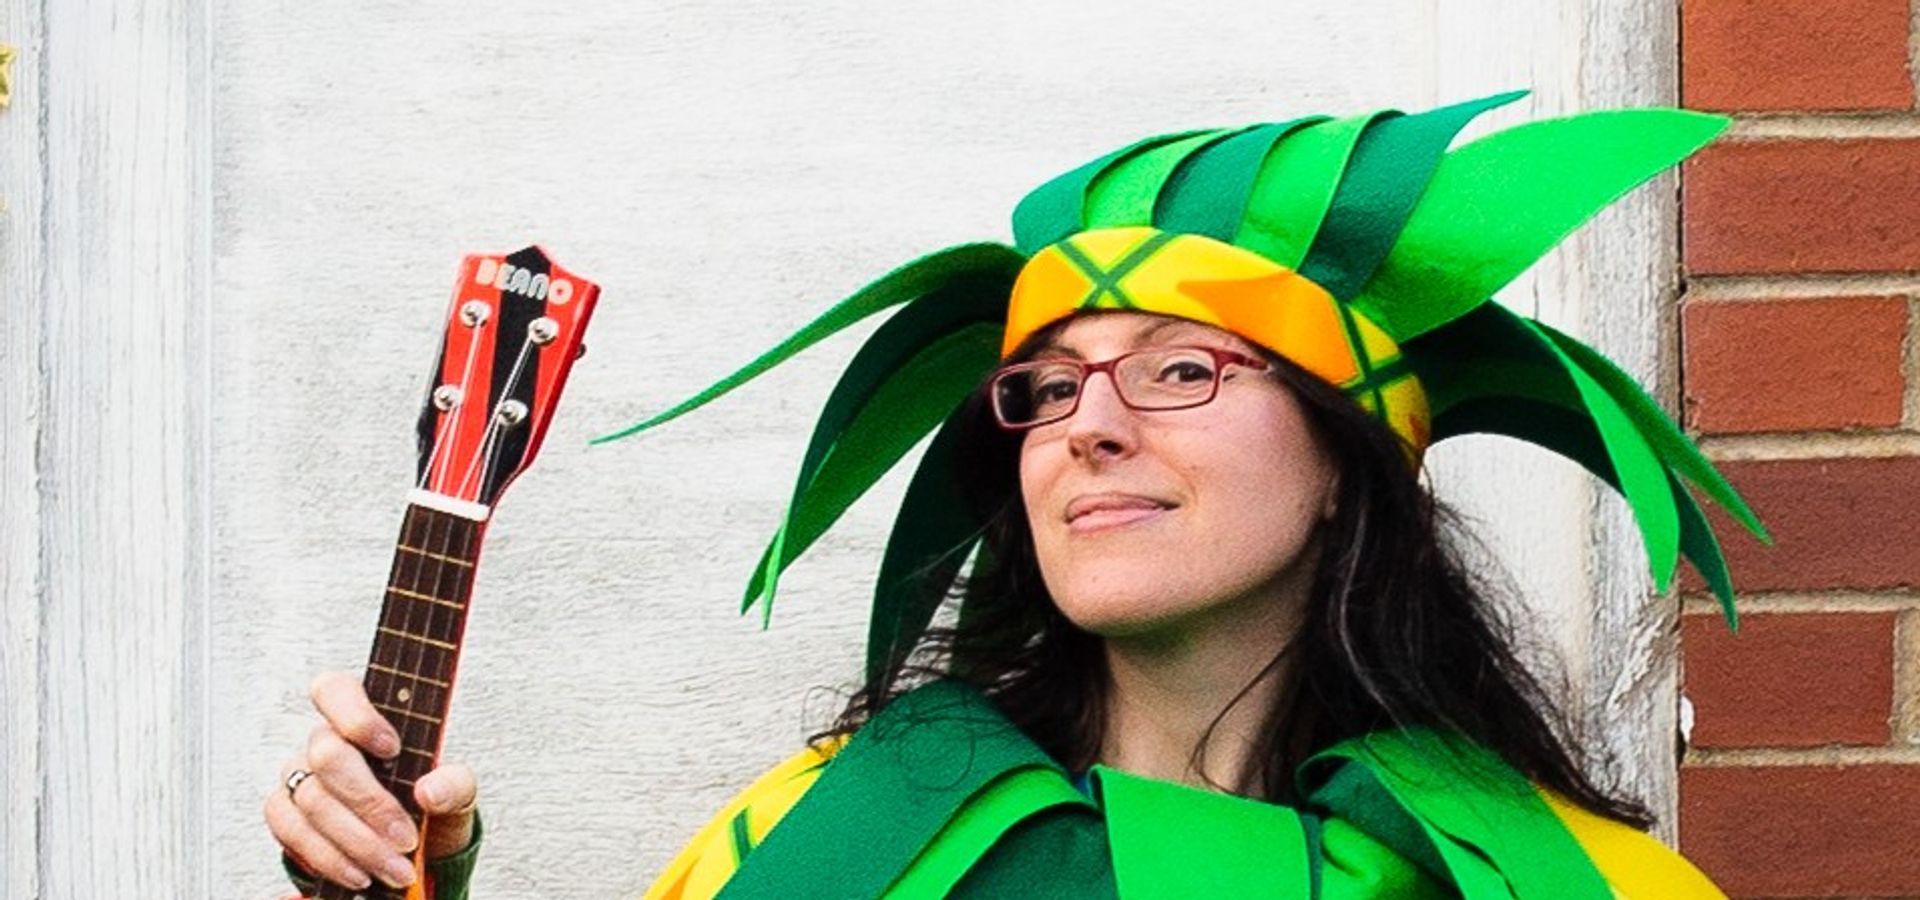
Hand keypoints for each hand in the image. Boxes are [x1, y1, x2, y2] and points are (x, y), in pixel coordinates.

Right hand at [264, 670, 478, 890]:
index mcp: (364, 718)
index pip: (336, 690)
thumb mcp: (456, 792)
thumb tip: (429, 792)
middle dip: (370, 804)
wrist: (410, 846)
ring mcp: (298, 775)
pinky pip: (291, 832)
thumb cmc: (428, 803)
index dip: (356, 716)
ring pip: (312, 801)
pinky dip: (329, 859)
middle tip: (406, 839)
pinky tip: (359, 874)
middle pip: (328, 757)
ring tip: (394, 869)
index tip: (392, 749)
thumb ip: (454, 785)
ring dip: (357, 842)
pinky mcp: (284, 813)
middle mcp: (324, 741)